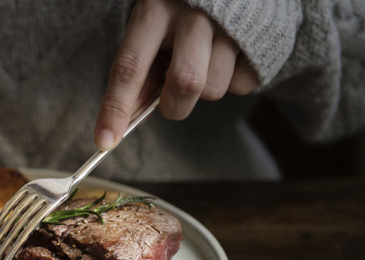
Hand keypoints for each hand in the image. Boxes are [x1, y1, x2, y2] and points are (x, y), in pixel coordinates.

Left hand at [94, 0, 258, 149]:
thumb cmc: (179, 11)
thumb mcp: (152, 28)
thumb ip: (141, 68)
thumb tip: (131, 114)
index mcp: (155, 10)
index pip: (130, 67)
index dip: (116, 108)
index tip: (104, 141)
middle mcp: (193, 15)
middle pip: (185, 83)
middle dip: (175, 106)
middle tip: (171, 99)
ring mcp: (230, 26)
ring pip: (214, 89)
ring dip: (204, 89)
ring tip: (204, 60)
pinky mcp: (259, 38)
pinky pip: (242, 84)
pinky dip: (231, 80)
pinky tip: (227, 56)